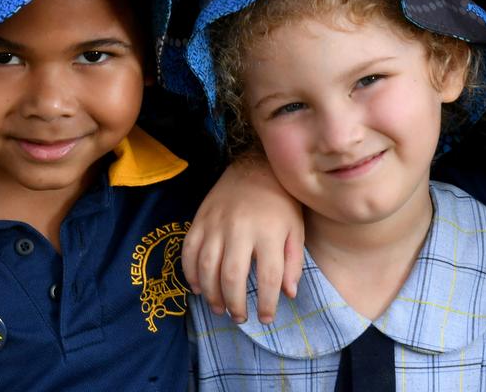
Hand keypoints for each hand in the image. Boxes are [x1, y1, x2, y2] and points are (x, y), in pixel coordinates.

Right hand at [183, 156, 304, 323]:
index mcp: (269, 231)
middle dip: (235, 303)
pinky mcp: (200, 219)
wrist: (255, 166)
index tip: (266, 318)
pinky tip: (199, 288)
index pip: (268, 277)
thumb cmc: (281, 202)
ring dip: (212, 294)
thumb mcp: (296, 229)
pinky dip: (190, 273)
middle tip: (239, 318)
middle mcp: (241, 228)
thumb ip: (293, 262)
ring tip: (220, 308)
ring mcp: (216, 223)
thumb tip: (289, 294)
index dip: (266, 303)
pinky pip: (189, 251)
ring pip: (207, 267)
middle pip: (233, 276)